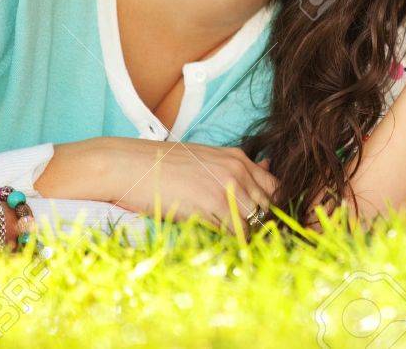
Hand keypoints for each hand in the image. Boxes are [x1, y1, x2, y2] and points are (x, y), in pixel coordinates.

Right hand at [39, 138, 276, 230]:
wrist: (129, 165)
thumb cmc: (164, 165)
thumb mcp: (207, 159)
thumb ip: (237, 167)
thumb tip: (267, 166)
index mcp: (238, 158)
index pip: (276, 188)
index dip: (272, 208)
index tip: (262, 222)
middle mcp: (238, 170)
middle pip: (269, 207)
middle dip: (263, 225)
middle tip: (252, 240)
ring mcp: (227, 187)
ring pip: (254, 222)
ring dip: (247, 236)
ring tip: (235, 245)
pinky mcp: (211, 205)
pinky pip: (234, 232)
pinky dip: (231, 242)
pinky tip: (221, 244)